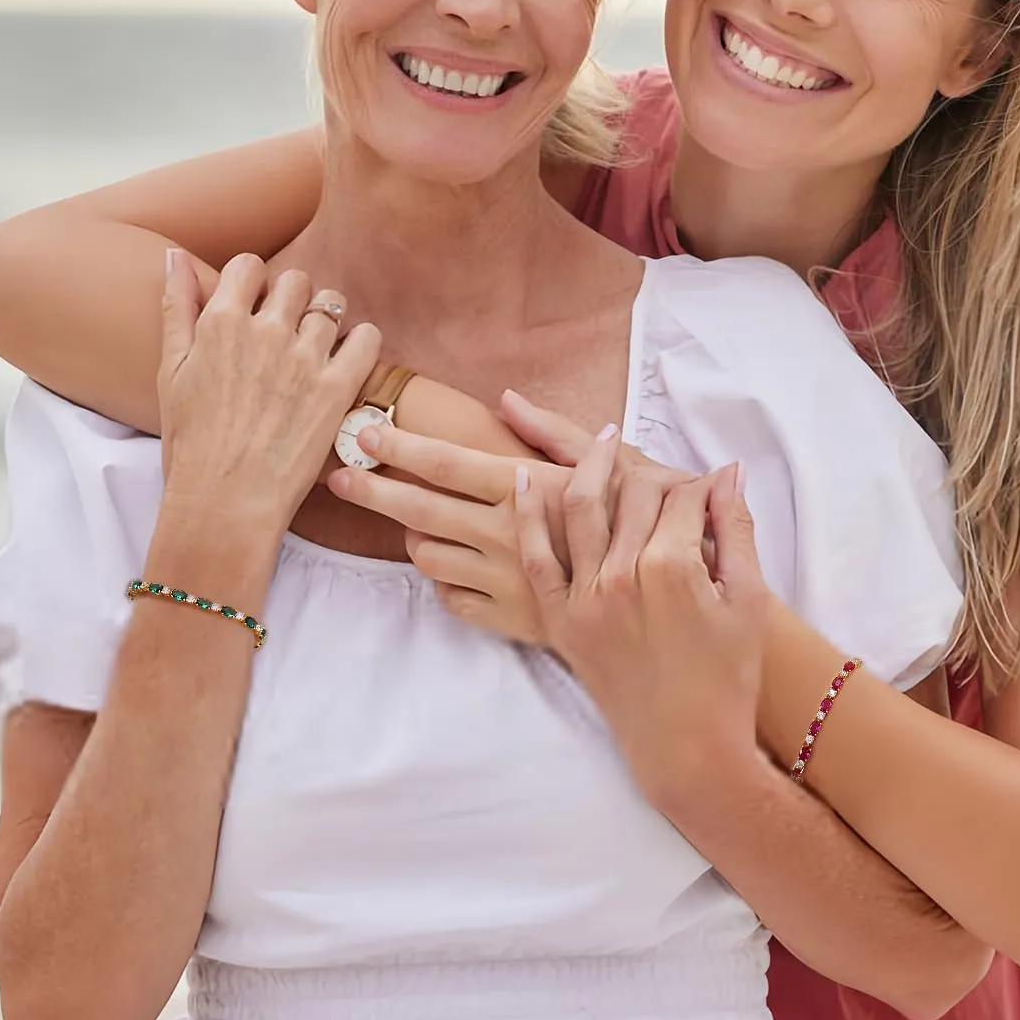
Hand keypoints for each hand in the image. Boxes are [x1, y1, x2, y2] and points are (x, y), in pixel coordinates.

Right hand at [158, 249, 380, 536]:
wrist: (225, 502)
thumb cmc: (191, 444)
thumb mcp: (171, 372)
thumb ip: (177, 308)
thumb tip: (175, 256)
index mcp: (221, 324)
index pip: (250, 266)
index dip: (255, 283)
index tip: (258, 308)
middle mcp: (265, 332)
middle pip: (296, 281)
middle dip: (293, 300)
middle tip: (289, 331)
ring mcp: (305, 360)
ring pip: (331, 306)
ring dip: (326, 321)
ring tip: (317, 350)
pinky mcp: (338, 389)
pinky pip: (367, 339)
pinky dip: (363, 340)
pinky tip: (350, 358)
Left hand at [325, 411, 697, 645]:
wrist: (680, 587)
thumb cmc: (648, 512)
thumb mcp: (608, 462)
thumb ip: (549, 431)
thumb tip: (506, 399)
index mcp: (526, 489)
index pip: (445, 464)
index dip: (398, 448)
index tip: (363, 432)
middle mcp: (507, 535)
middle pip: (418, 509)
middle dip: (371, 488)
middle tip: (339, 475)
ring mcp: (506, 581)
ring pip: (427, 557)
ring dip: (415, 536)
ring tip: (417, 521)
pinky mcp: (512, 619)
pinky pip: (452, 599)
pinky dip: (445, 581)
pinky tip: (456, 566)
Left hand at [514, 432, 770, 810]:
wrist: (687, 747)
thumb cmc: (728, 677)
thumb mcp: (746, 599)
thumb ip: (735, 531)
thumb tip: (728, 473)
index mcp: (674, 567)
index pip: (683, 498)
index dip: (700, 487)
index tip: (708, 488)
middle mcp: (623, 575)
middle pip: (634, 495)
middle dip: (656, 477)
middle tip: (668, 475)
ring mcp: (586, 598)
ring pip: (581, 509)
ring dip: (587, 467)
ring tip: (598, 441)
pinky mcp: (561, 622)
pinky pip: (536, 558)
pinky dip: (529, 516)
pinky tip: (526, 480)